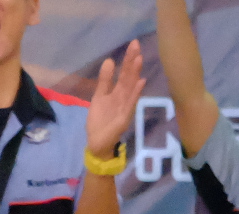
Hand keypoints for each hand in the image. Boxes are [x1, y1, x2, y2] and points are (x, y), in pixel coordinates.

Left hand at [83, 40, 145, 162]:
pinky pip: (130, 104)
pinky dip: (135, 93)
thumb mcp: (99, 97)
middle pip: (128, 77)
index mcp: (117, 93)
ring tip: (139, 59)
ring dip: (135, 74)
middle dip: (132, 62)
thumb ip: (105, 80)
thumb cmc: (100, 122)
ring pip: (130, 88)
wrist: (98, 144)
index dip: (128, 59)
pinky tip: (140, 83)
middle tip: (136, 45)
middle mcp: (123, 98)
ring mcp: (125, 108)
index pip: (124, 73)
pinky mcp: (124, 118)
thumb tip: (109, 60)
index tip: (133, 44)